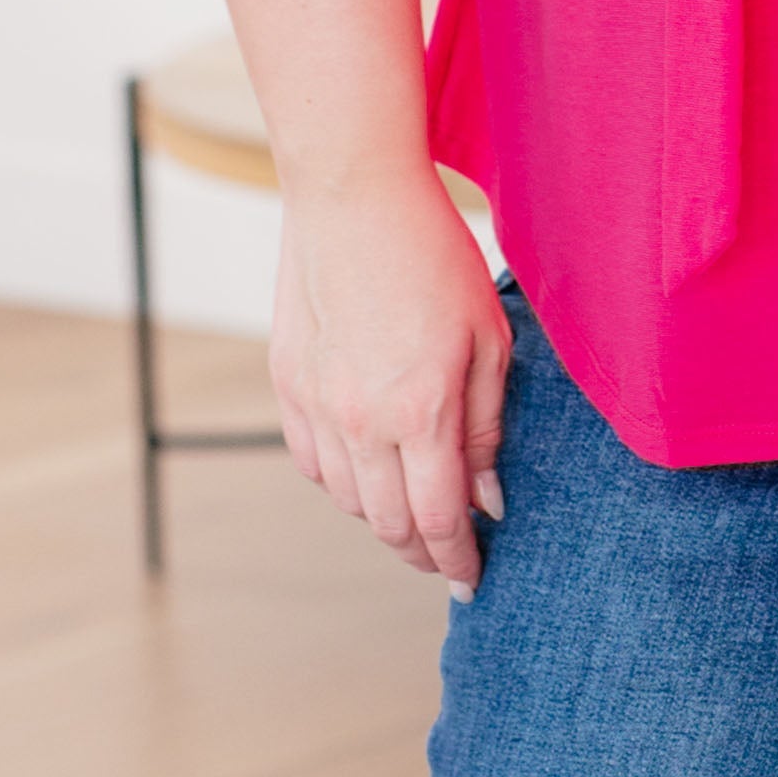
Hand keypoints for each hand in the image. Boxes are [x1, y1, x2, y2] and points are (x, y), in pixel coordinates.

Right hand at [270, 169, 509, 591]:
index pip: (439, 519)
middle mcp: (361, 420)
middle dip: (422, 552)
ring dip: (382, 521)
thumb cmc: (434, 256)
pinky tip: (366, 478)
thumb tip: (486, 497)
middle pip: (388, 524)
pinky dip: (342, 484)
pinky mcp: (288, 384)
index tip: (473, 580)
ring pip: (347, 499)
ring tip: (412, 520)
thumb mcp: (489, 340)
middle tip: (446, 561)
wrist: (353, 196)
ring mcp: (316, 405)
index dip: (458, 559)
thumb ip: (486, 428)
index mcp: (421, 411)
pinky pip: (312, 463)